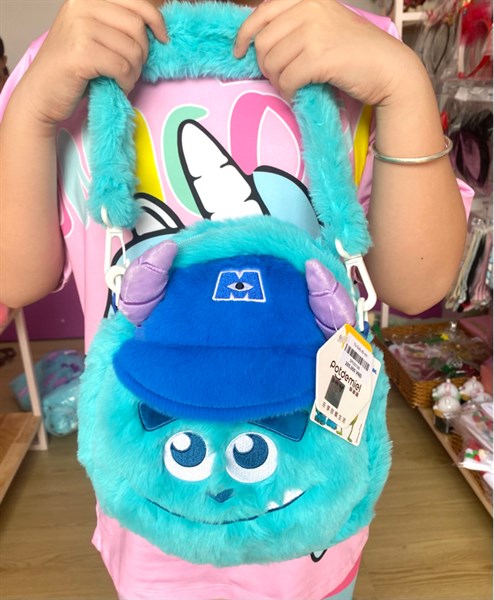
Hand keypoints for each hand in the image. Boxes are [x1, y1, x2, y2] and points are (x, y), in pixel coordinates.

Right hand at [20, 0, 167, 125]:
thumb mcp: (95, 36)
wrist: (42, 93)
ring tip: (121, 80)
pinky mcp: (81, 53)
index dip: (156, 21)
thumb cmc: (73, 69)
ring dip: (134, 72)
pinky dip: (125, 82)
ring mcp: (80, 27)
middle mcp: (81, 6)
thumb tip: (158, 27)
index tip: (163, 39)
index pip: (136, 1)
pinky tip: (116, 86)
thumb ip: (118, 25)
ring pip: (132, 49)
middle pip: (137, 27)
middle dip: (142, 54)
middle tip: (131, 70)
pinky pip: (122, 67)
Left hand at [234, 0, 420, 104]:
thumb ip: (294, 25)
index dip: (244, 35)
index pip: (261, 13)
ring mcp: (314, 31)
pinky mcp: (319, 57)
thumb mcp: (323, 24)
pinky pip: (287, 80)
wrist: (388, 68)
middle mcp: (309, 8)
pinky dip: (289, 92)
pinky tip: (299, 94)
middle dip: (265, 66)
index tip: (239, 52)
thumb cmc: (355, 52)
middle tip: (280, 78)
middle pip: (263, 43)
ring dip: (278, 82)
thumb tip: (257, 43)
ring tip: (293, 87)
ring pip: (272, 63)